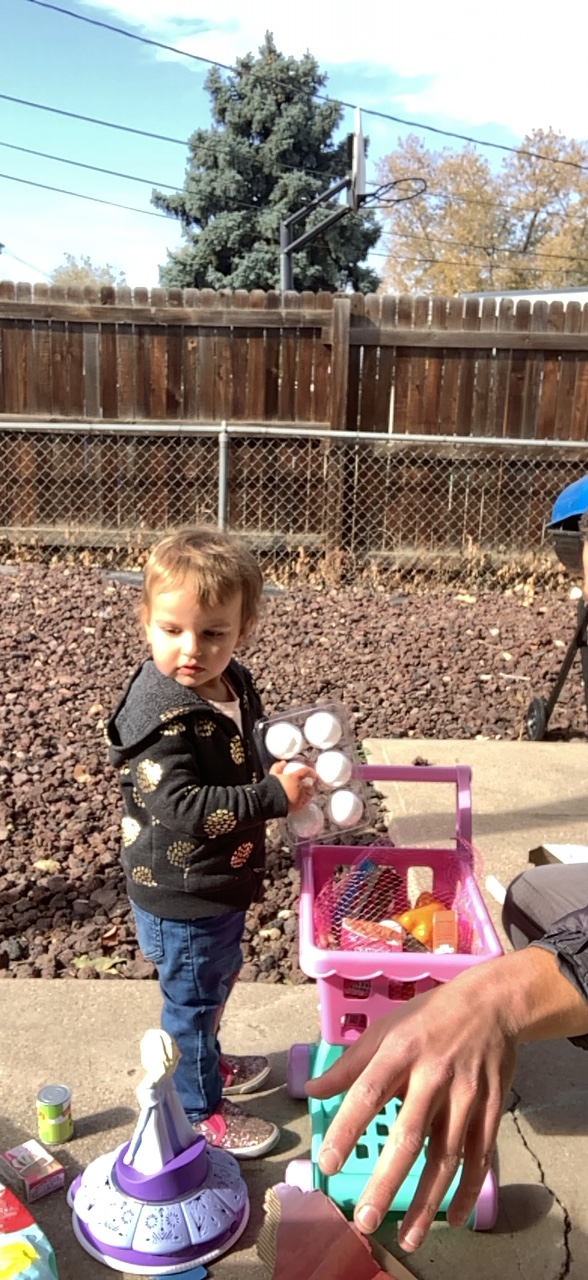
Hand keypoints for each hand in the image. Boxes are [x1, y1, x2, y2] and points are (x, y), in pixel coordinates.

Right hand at [270, 759, 316, 810]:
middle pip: (310, 786)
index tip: (313, 774)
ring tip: (306, 795)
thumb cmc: (271, 786)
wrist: (269, 800)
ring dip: (308, 794)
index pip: (306, 772)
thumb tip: (283, 762)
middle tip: (309, 786)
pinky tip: (300, 801)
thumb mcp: (273, 775)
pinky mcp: (298, 806)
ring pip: (309, 796)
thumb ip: (278, 767)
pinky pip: (304, 804)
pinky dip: (303, 802)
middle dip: (311, 786)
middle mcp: (300, 787)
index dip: (311, 772)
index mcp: (294, 778)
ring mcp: (300, 798)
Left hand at [306, 962, 516, 1250]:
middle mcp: (432, 1075)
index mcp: (399, 1051)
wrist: (491, 1004)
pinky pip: (478, 1157)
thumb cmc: (428, 1017)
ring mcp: (465, 1094)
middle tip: (363, 1219)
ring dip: (426, 1201)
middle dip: (386, 1182)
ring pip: (446, 1156)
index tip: (326, 1163)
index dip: (346, 1129)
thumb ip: (349, 1065)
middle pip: (408, 1136)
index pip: (367, 1093)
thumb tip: (312, 1090)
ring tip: (407, 1237)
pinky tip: (452, 1218)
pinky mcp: (491, 1108)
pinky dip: (467, 1191)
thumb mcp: (385, 1029)